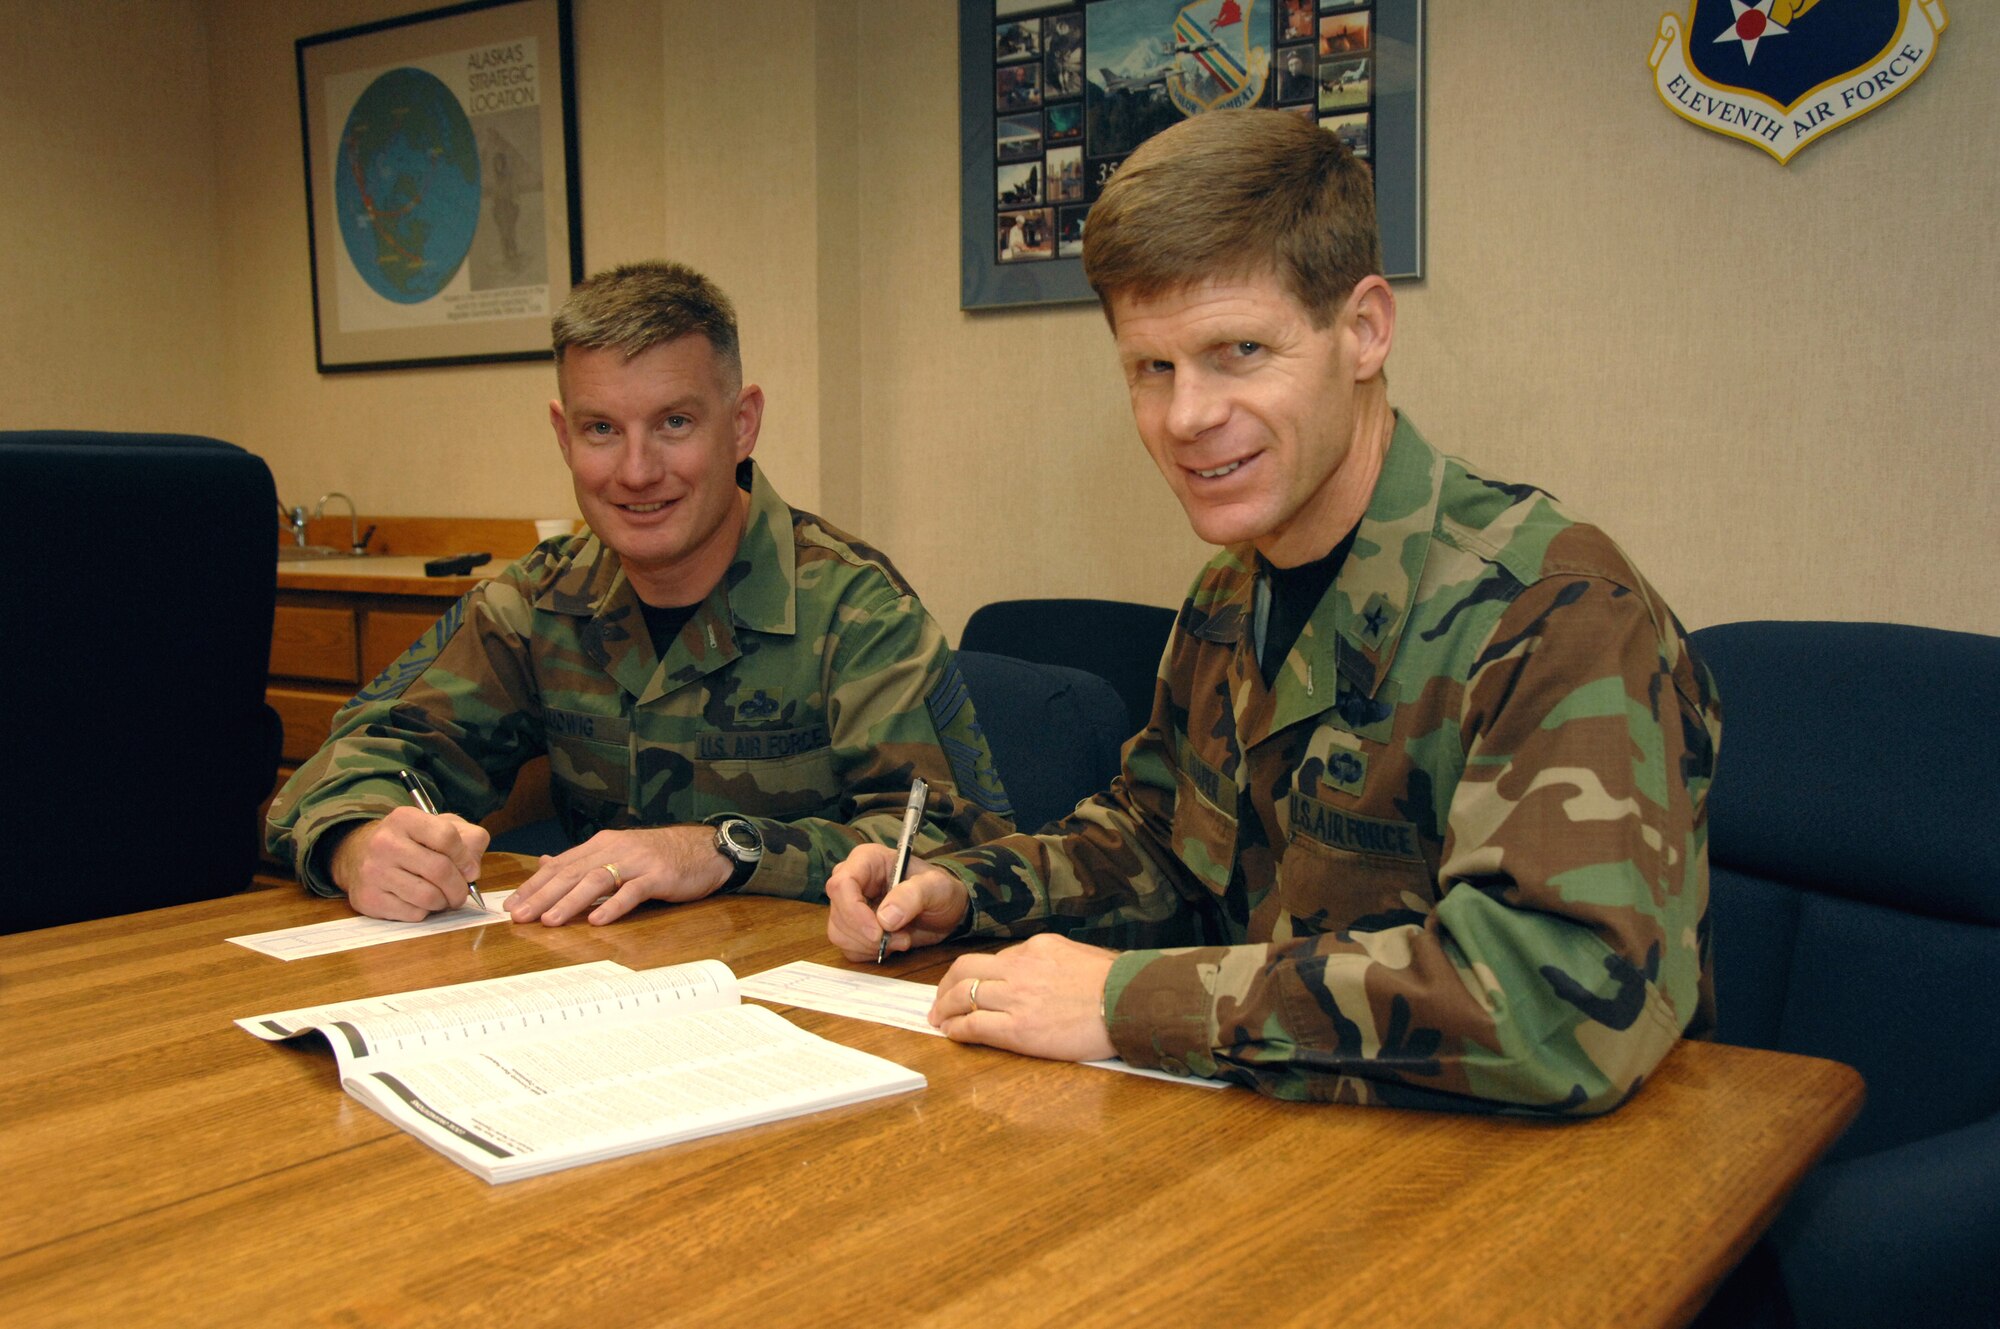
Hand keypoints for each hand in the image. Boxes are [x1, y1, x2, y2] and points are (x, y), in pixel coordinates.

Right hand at [330, 807, 489, 920]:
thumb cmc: (411, 843)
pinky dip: (425, 912)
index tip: (470, 869)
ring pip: (428, 896)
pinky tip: (420, 902)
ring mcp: (373, 872)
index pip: (447, 837)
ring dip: (443, 902)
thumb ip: (469, 839)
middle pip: (440, 870)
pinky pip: (413, 913)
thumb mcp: (441, 827)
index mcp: (404, 819)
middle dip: (459, 887)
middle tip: (461, 892)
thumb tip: (472, 869)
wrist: (360, 857)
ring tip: (442, 897)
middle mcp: (384, 842)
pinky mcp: (369, 899)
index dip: (465, 857)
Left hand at [506, 825, 732, 926]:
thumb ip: (581, 861)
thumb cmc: (658, 856)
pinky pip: (633, 891)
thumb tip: (544, 863)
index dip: (534, 885)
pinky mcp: (659, 876)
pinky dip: (614, 906)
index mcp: (601, 844)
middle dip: (542, 895)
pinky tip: (598, 920)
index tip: (511, 905)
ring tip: (550, 921)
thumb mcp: (616, 853)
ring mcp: (637, 862)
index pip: (560, 865)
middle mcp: (615, 849)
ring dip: (570, 901)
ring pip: (597, 880)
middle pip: (572, 872)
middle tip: (519, 916)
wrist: (704, 849)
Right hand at [825, 842, 967, 959]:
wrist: (945, 911)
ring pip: (839, 933)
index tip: (878, 932)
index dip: (853, 911)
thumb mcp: (936, 887)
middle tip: (902, 939)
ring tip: (902, 940)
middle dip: (867, 934)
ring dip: (870, 946)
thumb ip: (912, 896)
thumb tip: (885, 918)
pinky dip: (870, 953)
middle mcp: (853, 881)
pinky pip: (848, 947)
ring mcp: (850, 905)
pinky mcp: (852, 928)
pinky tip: (892, 944)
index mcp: (867, 860)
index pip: (841, 884)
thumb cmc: (941, 891)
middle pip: (838, 912)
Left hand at [929, 935, 1117, 1062]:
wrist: (1129, 1002)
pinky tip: (952, 1034)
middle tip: (940, 1000)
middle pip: (964, 969)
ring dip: (944, 1008)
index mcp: (1036, 948)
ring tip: (939, 1020)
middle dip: (945, 985)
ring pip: (961, 996)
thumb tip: (1038, 970)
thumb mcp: (1077, 955)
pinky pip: (974, 1025)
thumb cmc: (1115, 983)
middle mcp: (1019, 968)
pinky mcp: (1017, 1029)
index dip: (975, 974)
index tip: (969, 985)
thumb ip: (1050, 960)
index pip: (993, 959)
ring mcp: (1016, 998)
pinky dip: (957, 1029)